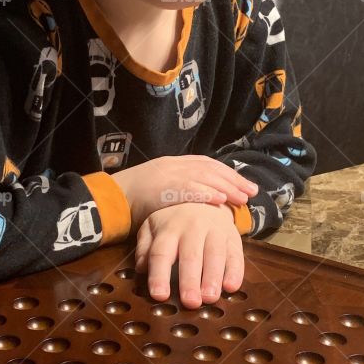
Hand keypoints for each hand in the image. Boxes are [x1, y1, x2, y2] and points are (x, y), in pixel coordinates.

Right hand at [112, 156, 256, 233]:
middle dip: (233, 179)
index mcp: (174, 163)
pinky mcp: (162, 188)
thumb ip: (179, 188)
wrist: (110, 196)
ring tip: (242, 197)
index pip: (207, 164)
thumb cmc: (133, 197)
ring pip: (203, 177)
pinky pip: (187, 189)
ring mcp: (168, 175)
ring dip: (226, 186)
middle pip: (210, 169)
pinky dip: (205, 193)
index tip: (245, 184)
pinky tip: (220, 200)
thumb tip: (203, 199)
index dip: (228, 173)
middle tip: (252, 191)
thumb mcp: (160, 187)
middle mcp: (174, 165)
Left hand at [134, 202, 244, 308]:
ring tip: (210, 298)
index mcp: (168, 229)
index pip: (161, 253)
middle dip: (190, 280)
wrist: (204, 200)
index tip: (160, 295)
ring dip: (213, 277)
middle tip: (191, 302)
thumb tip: (141, 269)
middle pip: (190, 255)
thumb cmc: (173, 222)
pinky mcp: (232, 237)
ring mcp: (215, 231)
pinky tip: (231, 287)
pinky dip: (235, 271)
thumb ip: (145, 248)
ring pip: (215, 254)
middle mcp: (192, 228)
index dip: (159, 275)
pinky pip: (235, 254)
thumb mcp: (152, 228)